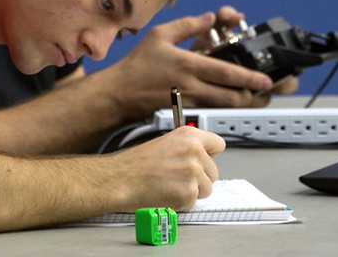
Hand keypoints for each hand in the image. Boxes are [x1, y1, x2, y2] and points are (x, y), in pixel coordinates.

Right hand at [102, 7, 283, 119]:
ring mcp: (188, 103)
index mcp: (188, 65)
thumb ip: (188, 24)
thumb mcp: (160, 34)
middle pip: (232, 96)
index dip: (249, 77)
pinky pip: (212, 112)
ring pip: (224, 107)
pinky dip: (224, 109)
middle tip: (264, 89)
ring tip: (252, 96)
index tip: (264, 79)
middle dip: (252, 94)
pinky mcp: (184, 113)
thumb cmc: (137, 64)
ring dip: (241, 103)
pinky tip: (229, 103)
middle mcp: (191, 86)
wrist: (119, 93)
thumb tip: (210, 17)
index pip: (227, 73)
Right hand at [110, 126, 224, 209]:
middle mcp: (194, 150)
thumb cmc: (135, 165)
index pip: (218, 144)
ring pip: (206, 188)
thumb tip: (199, 158)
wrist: (119, 180)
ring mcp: (193, 172)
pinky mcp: (189, 192)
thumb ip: (186, 149)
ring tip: (170, 186)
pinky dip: (181, 202)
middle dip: (200, 178)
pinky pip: (193, 202)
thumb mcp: (164, 144)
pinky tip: (166, 194)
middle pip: (213, 171)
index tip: (204, 161)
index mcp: (189, 135)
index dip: (210, 155)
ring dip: (191, 191)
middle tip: (178, 178)